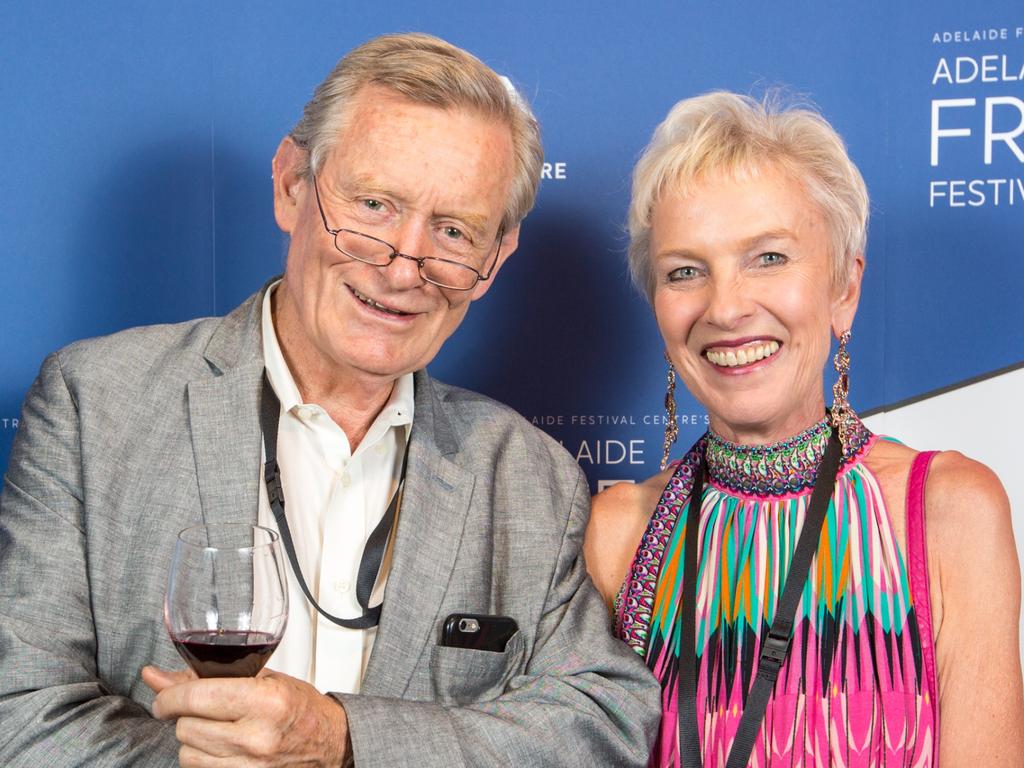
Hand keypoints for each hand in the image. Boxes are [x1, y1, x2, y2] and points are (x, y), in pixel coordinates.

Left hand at [142, 665, 349, 766]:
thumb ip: (205, 677)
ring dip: (193, 739)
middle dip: (186, 715)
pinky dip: (202, 757)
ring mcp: (250, 766)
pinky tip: (219, 747)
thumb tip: (154, 676)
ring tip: (215, 728)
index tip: (165, 697)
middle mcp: (257, 737)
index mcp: (265, 702)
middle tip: (201, 708)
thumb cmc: (300, 708)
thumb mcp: (262, 679)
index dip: (169, 696)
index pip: (196, 698)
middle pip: (186, 727)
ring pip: (187, 753)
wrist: (332, 744)